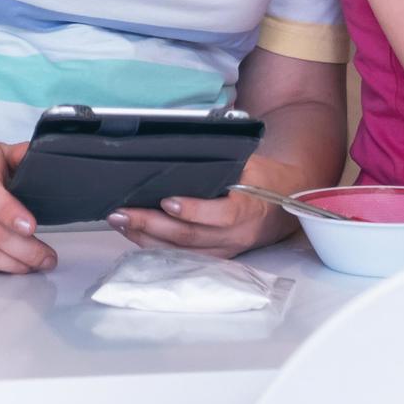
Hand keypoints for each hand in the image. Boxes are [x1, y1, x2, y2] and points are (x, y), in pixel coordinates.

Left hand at [109, 163, 287, 257]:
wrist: (283, 208)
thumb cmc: (263, 179)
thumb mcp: (249, 164)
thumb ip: (223, 161)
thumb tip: (184, 145)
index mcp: (249, 208)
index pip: (222, 215)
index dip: (194, 211)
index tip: (167, 201)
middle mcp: (236, 235)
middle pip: (191, 237)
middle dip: (152, 225)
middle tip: (122, 212)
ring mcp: (224, 251)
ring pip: (181, 252)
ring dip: (146, 238)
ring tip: (120, 221)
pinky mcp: (214, 258)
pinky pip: (181, 257)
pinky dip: (155, 246)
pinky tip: (134, 233)